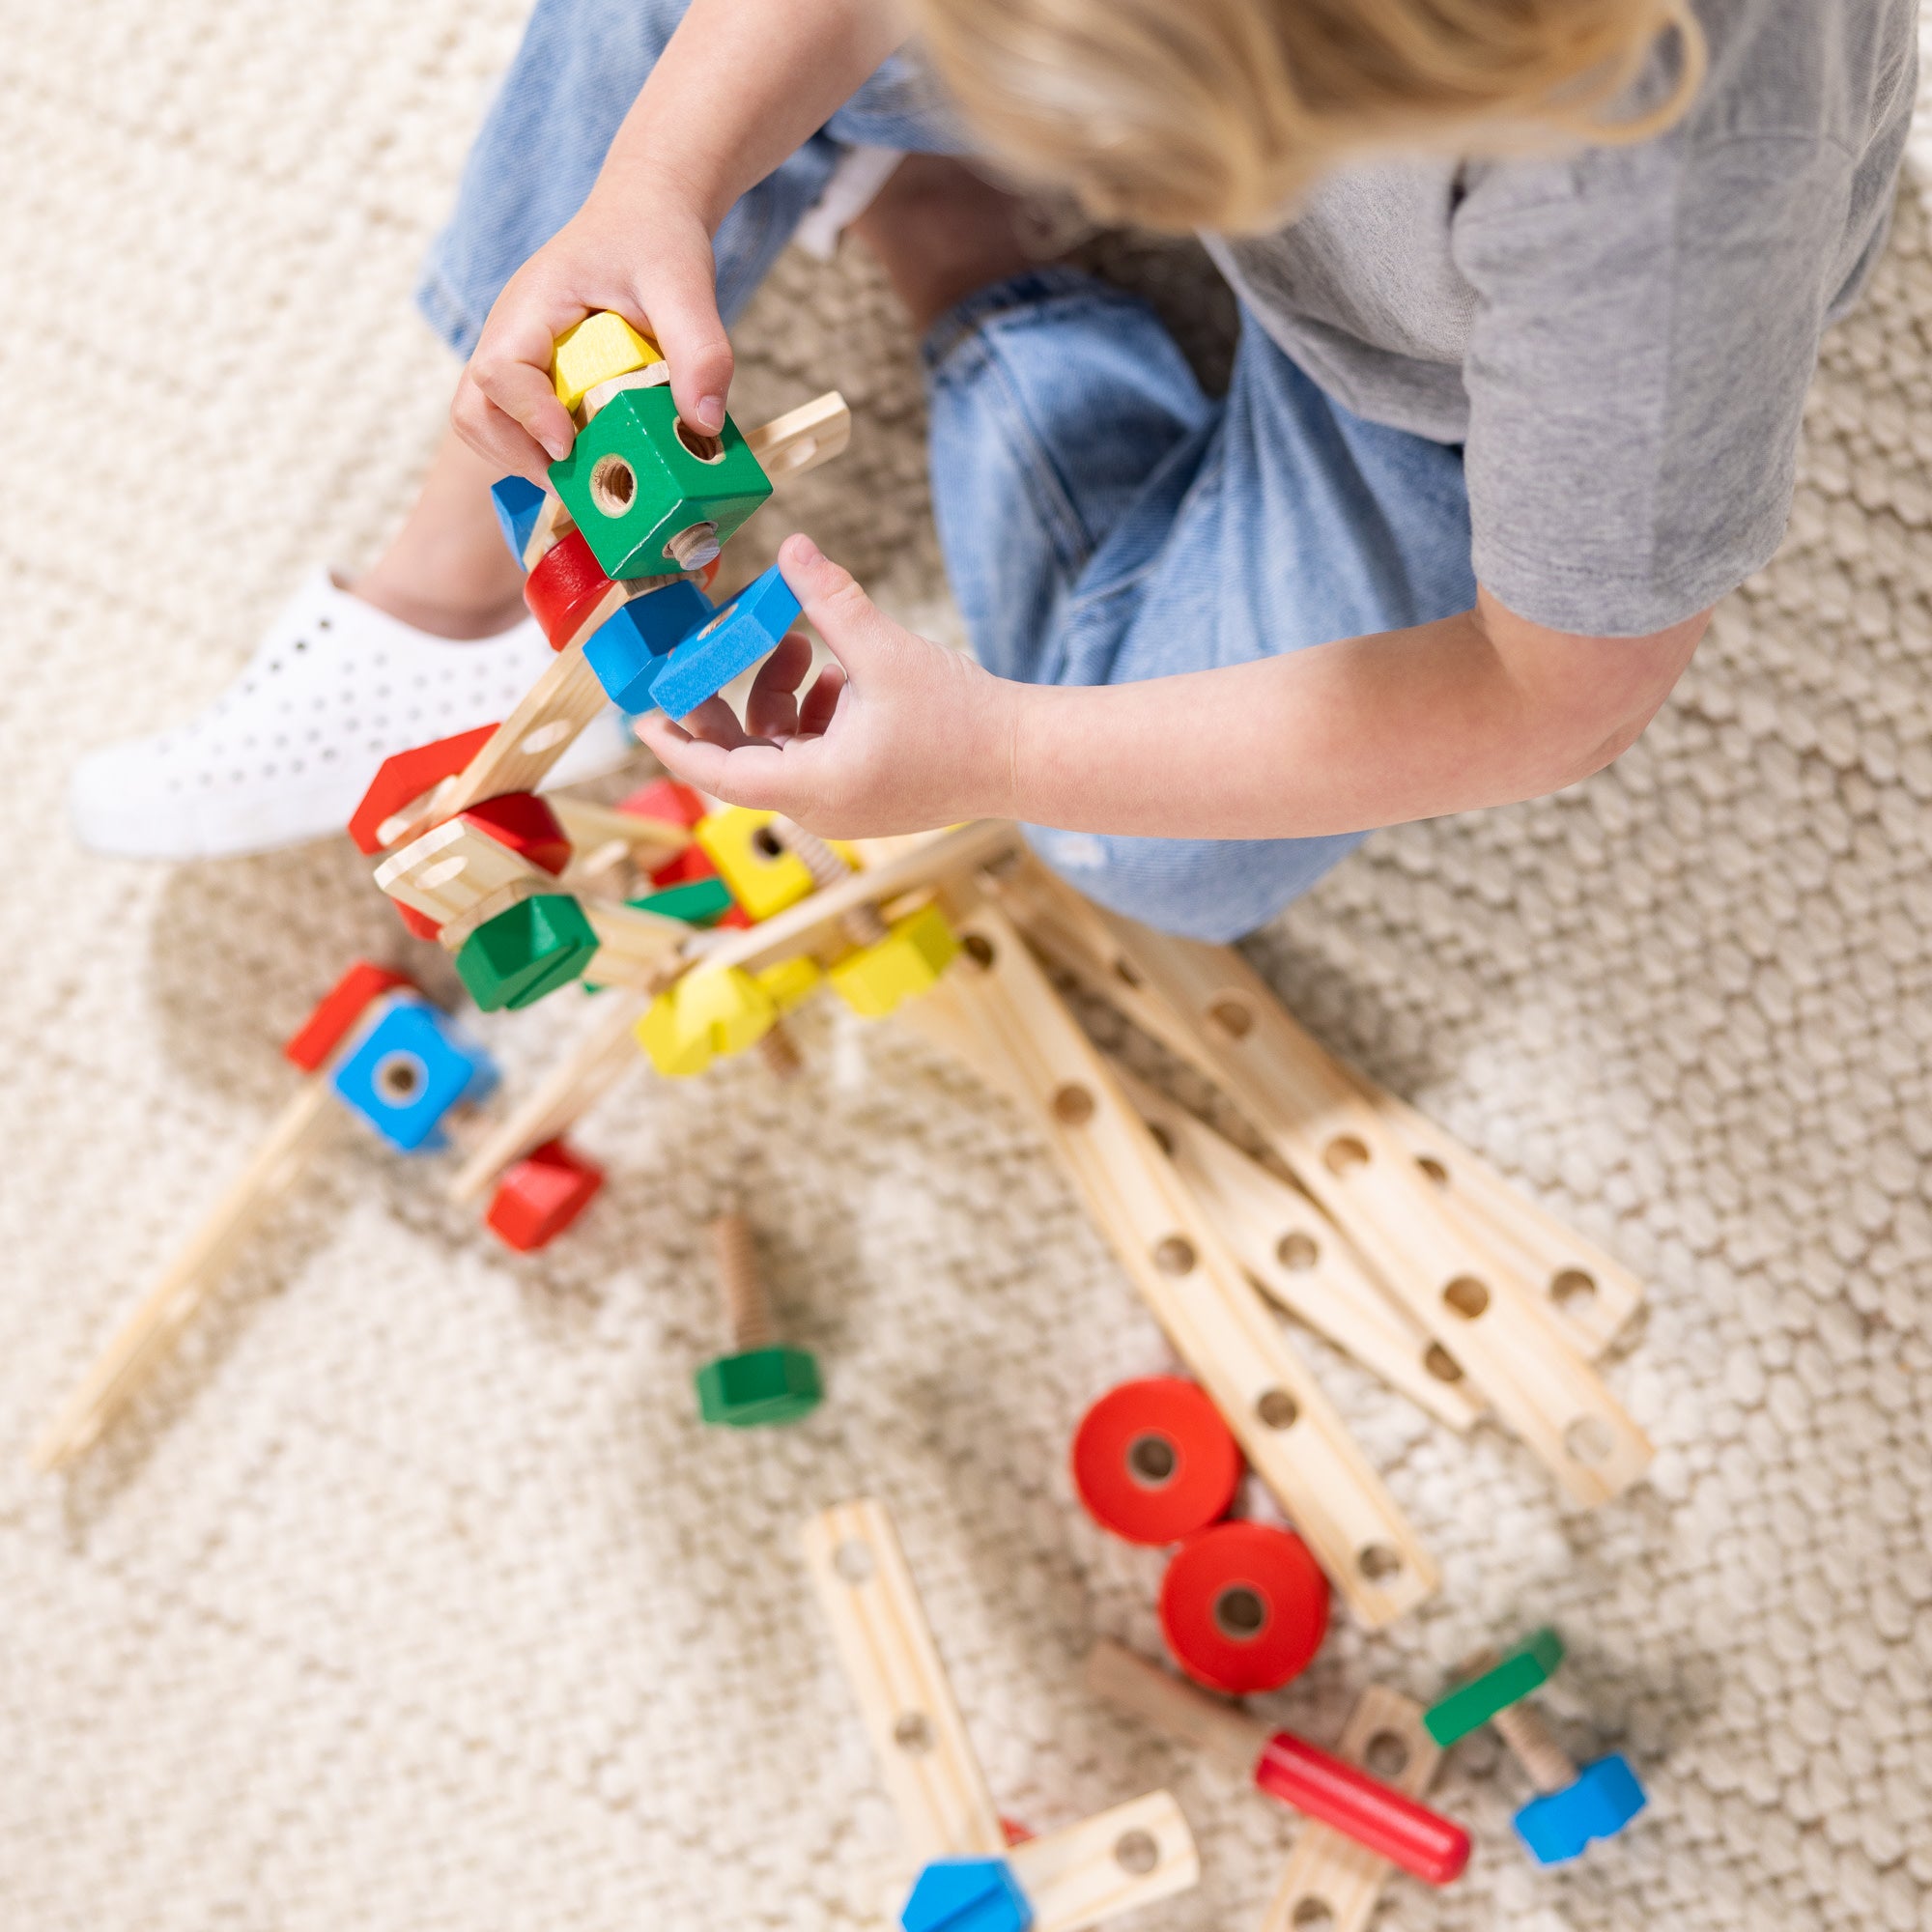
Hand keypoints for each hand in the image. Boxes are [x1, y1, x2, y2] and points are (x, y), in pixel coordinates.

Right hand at [450, 180, 732, 482]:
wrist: (647, 215)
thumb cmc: (656, 238)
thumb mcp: (686, 285)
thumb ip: (701, 350)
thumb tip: (704, 425)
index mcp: (531, 308)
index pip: (497, 372)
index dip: (526, 416)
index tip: (568, 446)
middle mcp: (511, 337)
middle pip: (475, 412)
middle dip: (517, 456)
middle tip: (578, 482)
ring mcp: (521, 362)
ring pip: (491, 426)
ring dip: (530, 462)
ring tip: (591, 477)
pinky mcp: (540, 380)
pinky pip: (525, 428)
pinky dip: (552, 456)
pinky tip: (602, 460)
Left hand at [634, 535, 1019, 837]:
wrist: (1028, 757)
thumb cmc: (964, 718)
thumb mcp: (886, 650)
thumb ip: (831, 600)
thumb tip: (792, 549)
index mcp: (816, 785)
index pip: (718, 773)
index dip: (675, 742)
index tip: (641, 717)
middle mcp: (824, 805)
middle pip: (745, 760)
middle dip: (728, 704)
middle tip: (713, 657)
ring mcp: (847, 805)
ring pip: (783, 753)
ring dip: (781, 700)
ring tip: (806, 649)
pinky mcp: (870, 795)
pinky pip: (817, 757)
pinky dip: (814, 717)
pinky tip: (841, 677)